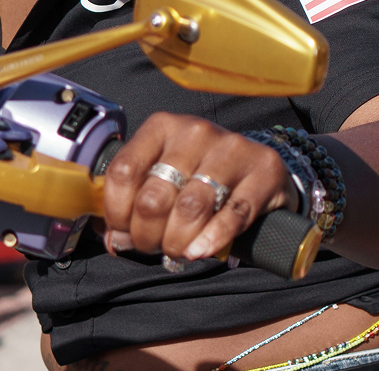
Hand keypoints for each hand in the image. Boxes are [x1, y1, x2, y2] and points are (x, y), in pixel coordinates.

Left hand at [102, 113, 297, 261]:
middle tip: (153, 247)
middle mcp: (195, 131)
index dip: (116, 211)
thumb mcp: (163, 176)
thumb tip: (115, 241)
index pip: (124, 171)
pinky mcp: (264, 169)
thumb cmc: (200, 175)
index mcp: (162, 127)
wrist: (260, 169)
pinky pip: (232, 214)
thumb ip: (135, 202)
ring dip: (177, 241)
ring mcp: (232, 147)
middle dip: (146, 234)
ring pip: (190, 207)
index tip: (121, 232)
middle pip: (155, 196)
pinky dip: (212, 239)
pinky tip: (201, 251)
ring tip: (177, 251)